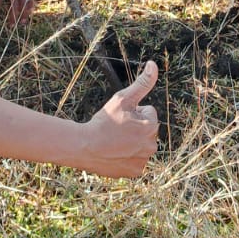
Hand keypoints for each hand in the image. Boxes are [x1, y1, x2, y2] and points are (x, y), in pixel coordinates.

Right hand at [79, 60, 159, 175]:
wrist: (84, 147)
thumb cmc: (103, 121)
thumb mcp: (123, 98)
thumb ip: (142, 83)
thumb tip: (154, 65)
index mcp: (152, 127)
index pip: (147, 113)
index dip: (132, 113)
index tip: (120, 119)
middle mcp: (152, 146)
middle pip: (145, 130)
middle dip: (134, 128)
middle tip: (116, 131)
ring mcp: (144, 161)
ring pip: (140, 145)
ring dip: (131, 142)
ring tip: (114, 143)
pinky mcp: (136, 172)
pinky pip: (135, 160)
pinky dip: (127, 157)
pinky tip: (115, 154)